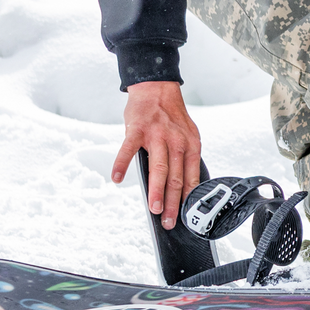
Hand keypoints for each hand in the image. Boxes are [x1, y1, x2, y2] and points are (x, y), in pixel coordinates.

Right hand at [111, 80, 201, 229]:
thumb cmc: (171, 116)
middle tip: (169, 221)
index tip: (185, 217)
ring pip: (158, 168)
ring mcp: (156, 135)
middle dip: (173, 202)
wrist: (157, 88)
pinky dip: (121, 164)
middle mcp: (176, 141)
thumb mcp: (187, 135)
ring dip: (156, 190)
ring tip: (154, 209)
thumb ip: (185, 158)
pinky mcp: (137, 129)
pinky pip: (128, 149)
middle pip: (176, 177)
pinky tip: (117, 179)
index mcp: (190, 145)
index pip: (191, 177)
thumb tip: (182, 189)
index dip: (188, 199)